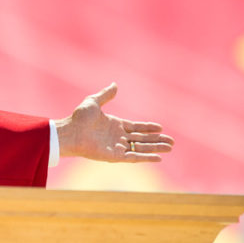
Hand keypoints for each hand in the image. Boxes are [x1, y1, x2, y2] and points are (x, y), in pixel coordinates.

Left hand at [55, 83, 173, 162]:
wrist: (71, 132)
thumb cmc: (79, 118)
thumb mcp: (93, 102)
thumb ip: (105, 95)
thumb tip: (115, 84)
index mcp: (114, 125)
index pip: (135, 127)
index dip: (148, 128)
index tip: (160, 127)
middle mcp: (117, 137)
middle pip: (141, 139)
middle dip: (156, 140)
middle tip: (172, 141)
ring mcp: (117, 147)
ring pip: (141, 148)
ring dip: (155, 148)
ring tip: (170, 148)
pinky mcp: (115, 156)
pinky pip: (134, 157)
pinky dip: (146, 157)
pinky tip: (159, 158)